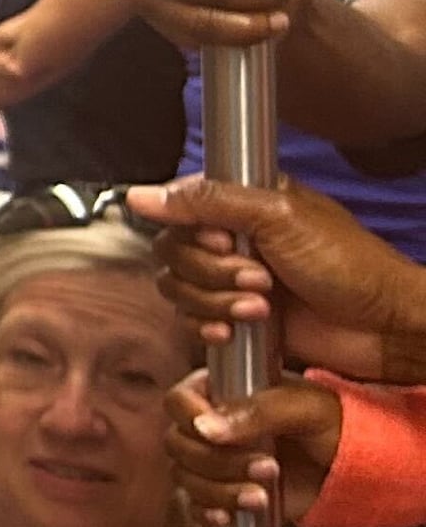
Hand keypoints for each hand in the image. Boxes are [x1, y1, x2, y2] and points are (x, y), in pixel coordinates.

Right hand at [129, 173, 425, 379]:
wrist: (385, 328)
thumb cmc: (352, 267)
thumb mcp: (280, 218)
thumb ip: (209, 201)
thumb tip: (142, 195)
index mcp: (243, 204)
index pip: (178, 208)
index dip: (192, 230)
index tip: (226, 242)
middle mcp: (233, 240)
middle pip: (172, 251)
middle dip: (210, 272)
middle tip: (259, 278)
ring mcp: (233, 282)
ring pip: (178, 289)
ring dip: (215, 301)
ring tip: (262, 307)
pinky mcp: (236, 321)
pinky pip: (191, 322)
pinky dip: (209, 327)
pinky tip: (238, 331)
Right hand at [168, 371, 343, 523]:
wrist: (362, 471)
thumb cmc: (339, 426)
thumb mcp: (307, 408)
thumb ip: (258, 411)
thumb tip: (205, 428)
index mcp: (224, 391)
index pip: (180, 400)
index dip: (189, 417)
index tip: (212, 434)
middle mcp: (212, 425)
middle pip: (178, 443)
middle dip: (217, 462)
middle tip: (269, 468)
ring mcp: (216, 461)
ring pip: (184, 476)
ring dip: (219, 490)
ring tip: (262, 496)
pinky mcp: (223, 493)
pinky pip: (194, 505)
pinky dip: (206, 512)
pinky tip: (228, 517)